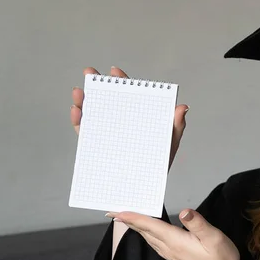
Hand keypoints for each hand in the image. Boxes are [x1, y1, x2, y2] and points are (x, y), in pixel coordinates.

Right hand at [70, 66, 188, 170]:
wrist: (143, 187)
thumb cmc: (160, 162)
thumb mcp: (171, 142)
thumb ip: (177, 125)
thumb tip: (182, 107)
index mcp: (137, 116)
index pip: (129, 95)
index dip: (122, 82)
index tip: (115, 72)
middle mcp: (121, 121)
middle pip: (107, 99)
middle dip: (97, 85)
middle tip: (90, 73)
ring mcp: (107, 133)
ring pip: (92, 113)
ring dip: (83, 101)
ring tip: (79, 92)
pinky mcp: (96, 146)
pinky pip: (84, 132)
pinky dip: (78, 121)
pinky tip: (77, 112)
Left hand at [106, 209, 254, 259]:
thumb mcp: (213, 238)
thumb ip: (197, 224)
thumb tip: (184, 211)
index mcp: (175, 241)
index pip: (150, 226)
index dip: (133, 217)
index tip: (116, 212)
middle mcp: (169, 248)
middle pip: (145, 232)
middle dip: (130, 221)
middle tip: (115, 212)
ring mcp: (171, 255)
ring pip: (149, 238)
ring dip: (137, 228)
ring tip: (128, 219)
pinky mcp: (175, 258)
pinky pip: (155, 243)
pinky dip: (147, 234)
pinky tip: (148, 232)